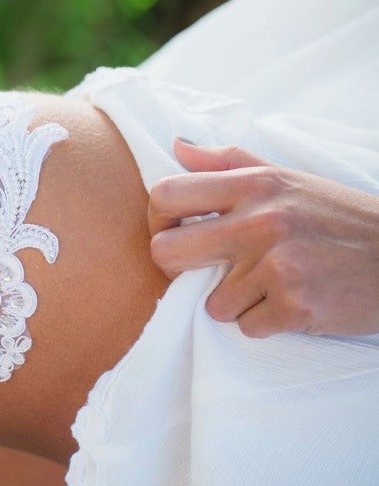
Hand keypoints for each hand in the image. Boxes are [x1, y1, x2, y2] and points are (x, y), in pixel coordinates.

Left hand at [148, 138, 378, 337]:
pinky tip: (294, 303)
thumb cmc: (339, 218)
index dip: (157, 219)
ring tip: (274, 286)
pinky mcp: (295, 307)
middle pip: (165, 252)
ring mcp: (278, 266)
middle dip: (176, 269)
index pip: (166, 194)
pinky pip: (246, 328)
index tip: (175, 231)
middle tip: (204, 271)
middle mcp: (261, 221)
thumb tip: (177, 147)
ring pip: (212, 304)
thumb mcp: (290, 178)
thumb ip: (230, 163)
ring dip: (238, 303)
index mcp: (255, 185)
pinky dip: (266, 323)